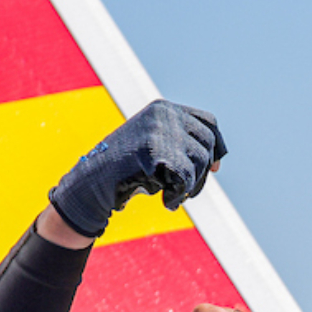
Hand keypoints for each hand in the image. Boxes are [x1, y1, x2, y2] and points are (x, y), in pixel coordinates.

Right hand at [48, 100, 226, 238]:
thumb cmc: (127, 169)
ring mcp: (158, 129)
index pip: (209, 122)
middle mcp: (163, 113)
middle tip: (190, 189)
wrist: (93, 181)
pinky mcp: (154, 149)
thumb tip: (217, 162)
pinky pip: (186, 176)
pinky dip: (181, 194)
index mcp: (164, 108)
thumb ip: (181, 146)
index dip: (216, 146)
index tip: (215, 169)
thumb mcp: (156, 148)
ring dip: (193, 184)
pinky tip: (167, 202)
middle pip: (207, 143)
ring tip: (176, 194)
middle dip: (204, 170)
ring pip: (200, 160)